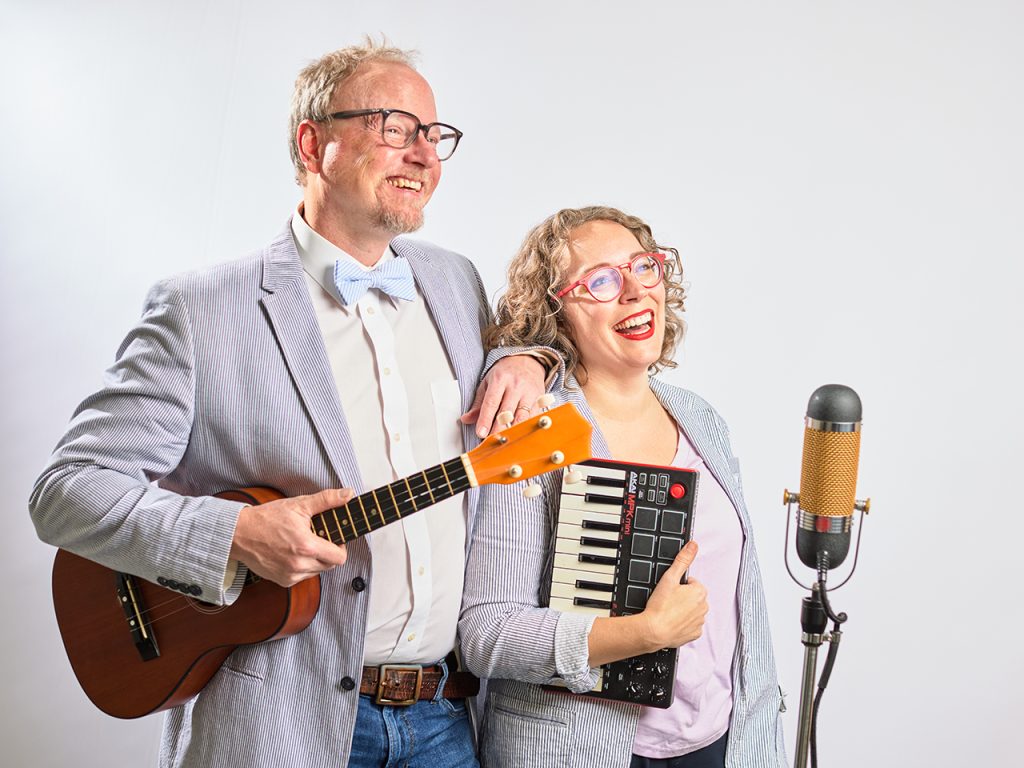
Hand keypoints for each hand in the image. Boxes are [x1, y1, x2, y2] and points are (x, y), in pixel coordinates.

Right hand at [229, 489, 351, 586]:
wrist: (239, 533)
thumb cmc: (267, 518)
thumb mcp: (299, 505)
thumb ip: (327, 500)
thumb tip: (348, 494)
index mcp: (306, 547)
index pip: (339, 558)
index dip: (340, 547)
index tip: (333, 538)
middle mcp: (299, 565)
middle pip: (330, 565)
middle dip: (328, 552)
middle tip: (317, 538)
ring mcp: (290, 575)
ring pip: (316, 571)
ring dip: (315, 560)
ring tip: (302, 544)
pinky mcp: (282, 581)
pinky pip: (302, 576)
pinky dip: (302, 566)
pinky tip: (292, 553)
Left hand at [460, 355, 546, 437]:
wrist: (527, 361)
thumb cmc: (505, 373)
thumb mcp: (488, 383)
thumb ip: (478, 403)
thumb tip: (467, 419)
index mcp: (500, 380)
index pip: (491, 403)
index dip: (485, 419)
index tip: (480, 433)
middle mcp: (516, 386)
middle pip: (506, 413)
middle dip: (498, 429)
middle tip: (490, 442)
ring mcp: (529, 393)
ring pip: (522, 417)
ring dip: (512, 431)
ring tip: (504, 441)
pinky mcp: (540, 399)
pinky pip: (534, 417)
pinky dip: (526, 428)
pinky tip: (520, 435)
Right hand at [639, 541, 707, 650]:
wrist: (654, 631)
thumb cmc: (660, 606)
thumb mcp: (669, 578)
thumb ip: (682, 560)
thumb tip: (693, 545)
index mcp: (700, 592)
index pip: (691, 583)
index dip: (679, 585)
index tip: (670, 591)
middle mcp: (703, 607)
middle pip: (693, 597)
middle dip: (682, 597)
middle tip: (668, 600)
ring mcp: (699, 621)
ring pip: (692, 611)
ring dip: (683, 610)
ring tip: (669, 611)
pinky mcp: (694, 634)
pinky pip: (691, 625)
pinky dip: (683, 623)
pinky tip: (673, 621)